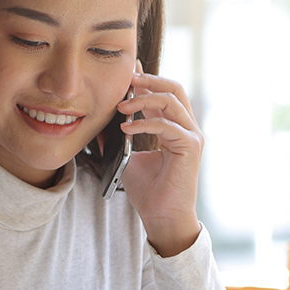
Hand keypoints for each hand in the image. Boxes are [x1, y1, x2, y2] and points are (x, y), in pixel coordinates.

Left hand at [115, 61, 202, 256]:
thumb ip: (117, 138)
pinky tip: (126, 127)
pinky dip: (144, 123)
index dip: (145, 80)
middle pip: (174, 88)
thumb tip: (98, 120)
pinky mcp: (191, 147)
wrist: (161, 217)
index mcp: (173, 127)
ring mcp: (192, 136)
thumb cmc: (148, 191)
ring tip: (120, 106)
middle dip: (148, 80)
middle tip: (125, 80)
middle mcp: (186, 128)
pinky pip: (167, 125)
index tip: (125, 72)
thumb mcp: (126, 157)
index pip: (163, 94)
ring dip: (143, 98)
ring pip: (172, 100)